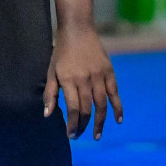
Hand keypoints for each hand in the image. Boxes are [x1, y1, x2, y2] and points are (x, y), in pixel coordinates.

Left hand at [45, 24, 123, 139]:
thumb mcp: (51, 71)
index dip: (73, 124)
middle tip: (80, 135)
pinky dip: (117, 108)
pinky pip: (115, 94)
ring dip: (100, 122)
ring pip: (101, 104)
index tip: (71, 135)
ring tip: (96, 135)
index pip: (73, 109)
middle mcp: (85, 79)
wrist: (78, 30)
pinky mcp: (109, 72)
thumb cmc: (61, 53)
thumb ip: (50, 94)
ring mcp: (99, 76)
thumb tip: (47, 115)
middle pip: (87, 109)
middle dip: (84, 125)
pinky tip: (117, 121)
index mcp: (68, 80)